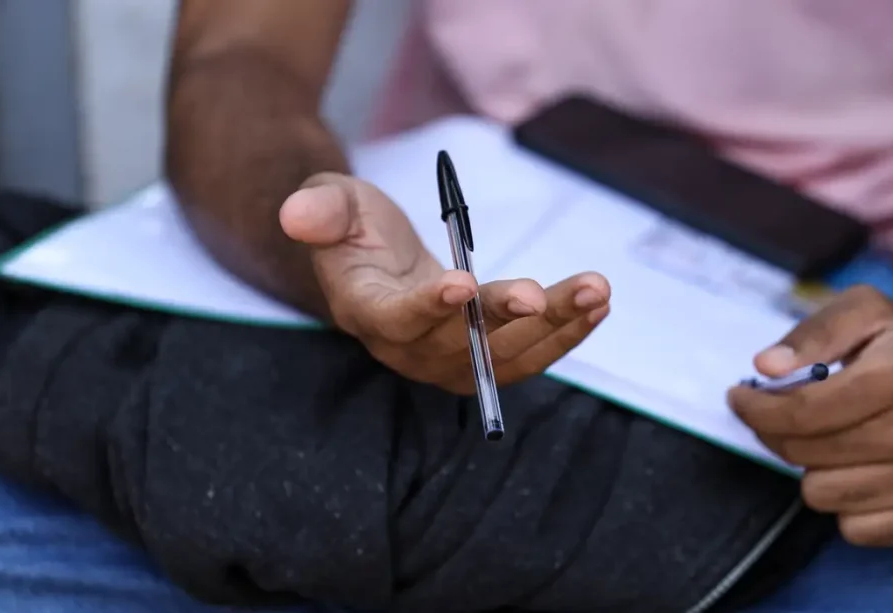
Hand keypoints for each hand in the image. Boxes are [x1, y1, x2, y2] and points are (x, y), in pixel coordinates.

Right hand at [279, 173, 609, 393]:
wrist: (376, 261)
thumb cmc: (353, 227)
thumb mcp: (332, 203)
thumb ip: (321, 209)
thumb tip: (296, 214)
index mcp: (366, 312)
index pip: (396, 320)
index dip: (428, 308)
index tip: (462, 283)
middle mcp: (408, 348)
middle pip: (459, 347)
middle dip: (503, 320)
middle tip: (539, 293)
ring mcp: (448, 360)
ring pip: (505, 358)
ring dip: (553, 328)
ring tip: (593, 291)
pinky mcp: (483, 358)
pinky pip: (528, 356)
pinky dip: (564, 333)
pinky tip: (596, 305)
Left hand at [728, 285, 892, 546]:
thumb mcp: (866, 312)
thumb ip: (812, 332)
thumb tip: (766, 367)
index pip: (800, 411)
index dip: (756, 407)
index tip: (739, 398)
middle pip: (802, 453)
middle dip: (776, 432)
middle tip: (780, 415)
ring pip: (818, 494)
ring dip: (813, 467)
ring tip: (835, 439)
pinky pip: (849, 527)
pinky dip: (844, 501)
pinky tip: (862, 469)